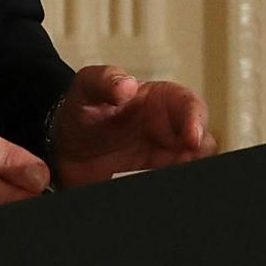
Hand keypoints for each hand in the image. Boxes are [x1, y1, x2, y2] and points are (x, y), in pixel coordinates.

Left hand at [51, 65, 217, 188]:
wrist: (62, 144)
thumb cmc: (83, 108)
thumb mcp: (88, 87)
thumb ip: (105, 80)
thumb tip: (126, 85)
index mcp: (163, 102)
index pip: (191, 106)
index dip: (196, 121)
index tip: (191, 138)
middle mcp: (169, 132)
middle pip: (203, 144)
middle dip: (198, 156)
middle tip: (180, 164)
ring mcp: (162, 160)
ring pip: (189, 168)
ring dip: (182, 172)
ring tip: (159, 175)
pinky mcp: (148, 179)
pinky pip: (164, 184)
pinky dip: (161, 185)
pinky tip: (141, 182)